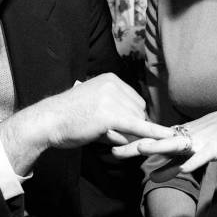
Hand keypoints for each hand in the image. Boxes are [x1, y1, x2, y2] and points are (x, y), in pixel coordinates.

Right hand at [0, 73, 170, 173]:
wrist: (47, 121)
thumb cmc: (68, 117)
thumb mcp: (95, 105)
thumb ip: (116, 111)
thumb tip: (138, 127)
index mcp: (111, 79)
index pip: (135, 101)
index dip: (131, 118)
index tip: (120, 126)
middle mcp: (114, 85)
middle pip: (139, 111)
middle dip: (130, 127)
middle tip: (107, 132)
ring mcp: (112, 98)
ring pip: (136, 123)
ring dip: (125, 135)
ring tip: (100, 133)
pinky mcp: (111, 115)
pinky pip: (138, 127)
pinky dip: (155, 133)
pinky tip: (169, 137)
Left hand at [113, 106, 216, 171]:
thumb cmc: (215, 135)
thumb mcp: (190, 151)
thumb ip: (173, 164)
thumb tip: (154, 175)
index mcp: (178, 137)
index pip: (151, 139)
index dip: (131, 141)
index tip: (110, 143)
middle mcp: (184, 137)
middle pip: (156, 142)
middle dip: (135, 145)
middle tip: (114, 149)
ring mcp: (198, 142)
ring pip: (176, 144)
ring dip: (159, 146)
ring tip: (141, 148)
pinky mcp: (213, 149)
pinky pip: (201, 156)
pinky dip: (192, 161)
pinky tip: (183, 168)